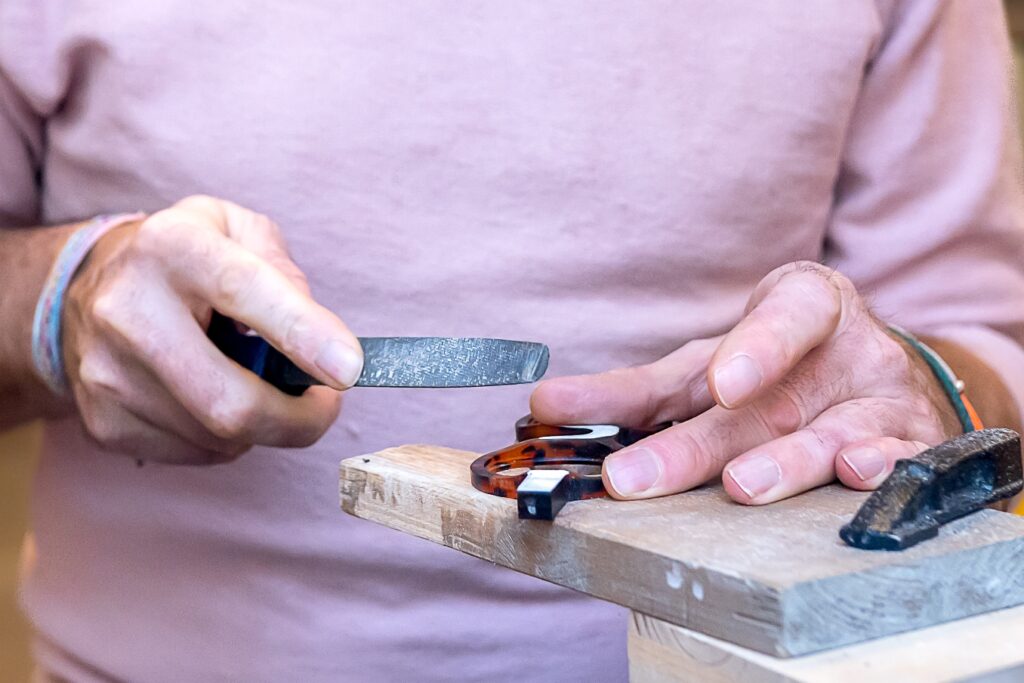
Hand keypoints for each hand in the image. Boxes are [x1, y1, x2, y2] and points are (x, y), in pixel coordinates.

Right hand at [62, 195, 361, 463]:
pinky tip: (211, 399)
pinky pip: (196, 455)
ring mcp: (106, 372)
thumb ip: (285, 272)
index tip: (350, 369)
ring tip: (254, 385)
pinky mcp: (102, 421)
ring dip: (262, 425)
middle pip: (230, 401)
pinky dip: (225, 438)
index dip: (302, 333)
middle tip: (325, 406)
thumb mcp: (240, 232)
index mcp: (171, 246)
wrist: (90, 288)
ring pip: (220, 438)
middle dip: (299, 420)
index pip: (242, 290)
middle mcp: (126, 309)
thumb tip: (323, 343)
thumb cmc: (188, 261)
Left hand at [530, 261, 961, 503]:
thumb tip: (542, 407)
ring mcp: (885, 397)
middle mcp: (850, 348)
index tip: (718, 383)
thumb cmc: (778, 368)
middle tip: (636, 477)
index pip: (784, 316)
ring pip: (835, 434)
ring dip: (786, 462)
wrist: (876, 376)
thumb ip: (635, 391)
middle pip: (774, 401)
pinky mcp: (912, 443)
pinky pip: (901, 460)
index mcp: (804, 305)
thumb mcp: (710, 365)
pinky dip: (879, 470)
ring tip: (741, 486)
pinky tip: (856, 476)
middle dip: (701, 444)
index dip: (756, 348)